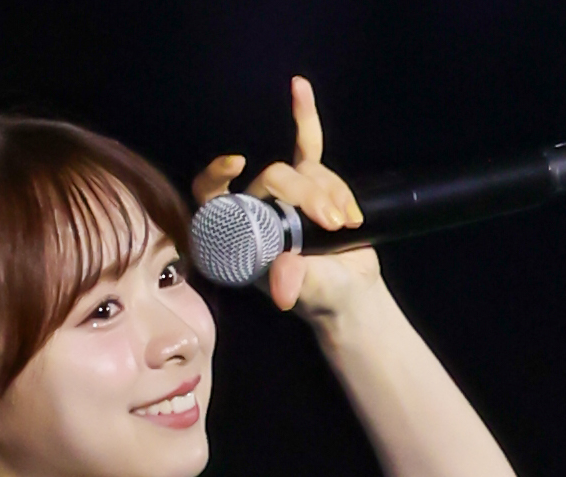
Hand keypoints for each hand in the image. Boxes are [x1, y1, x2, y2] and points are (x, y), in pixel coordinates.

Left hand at [192, 75, 379, 317]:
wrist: (351, 295)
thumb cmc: (323, 298)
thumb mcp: (309, 293)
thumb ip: (294, 282)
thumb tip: (284, 287)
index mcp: (242, 238)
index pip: (214, 199)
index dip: (217, 177)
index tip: (237, 165)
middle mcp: (258, 212)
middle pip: (273, 179)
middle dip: (306, 195)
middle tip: (332, 222)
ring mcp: (285, 196)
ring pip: (304, 170)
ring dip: (330, 193)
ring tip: (346, 224)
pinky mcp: (313, 184)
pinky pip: (308, 145)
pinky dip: (305, 118)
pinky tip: (299, 89)